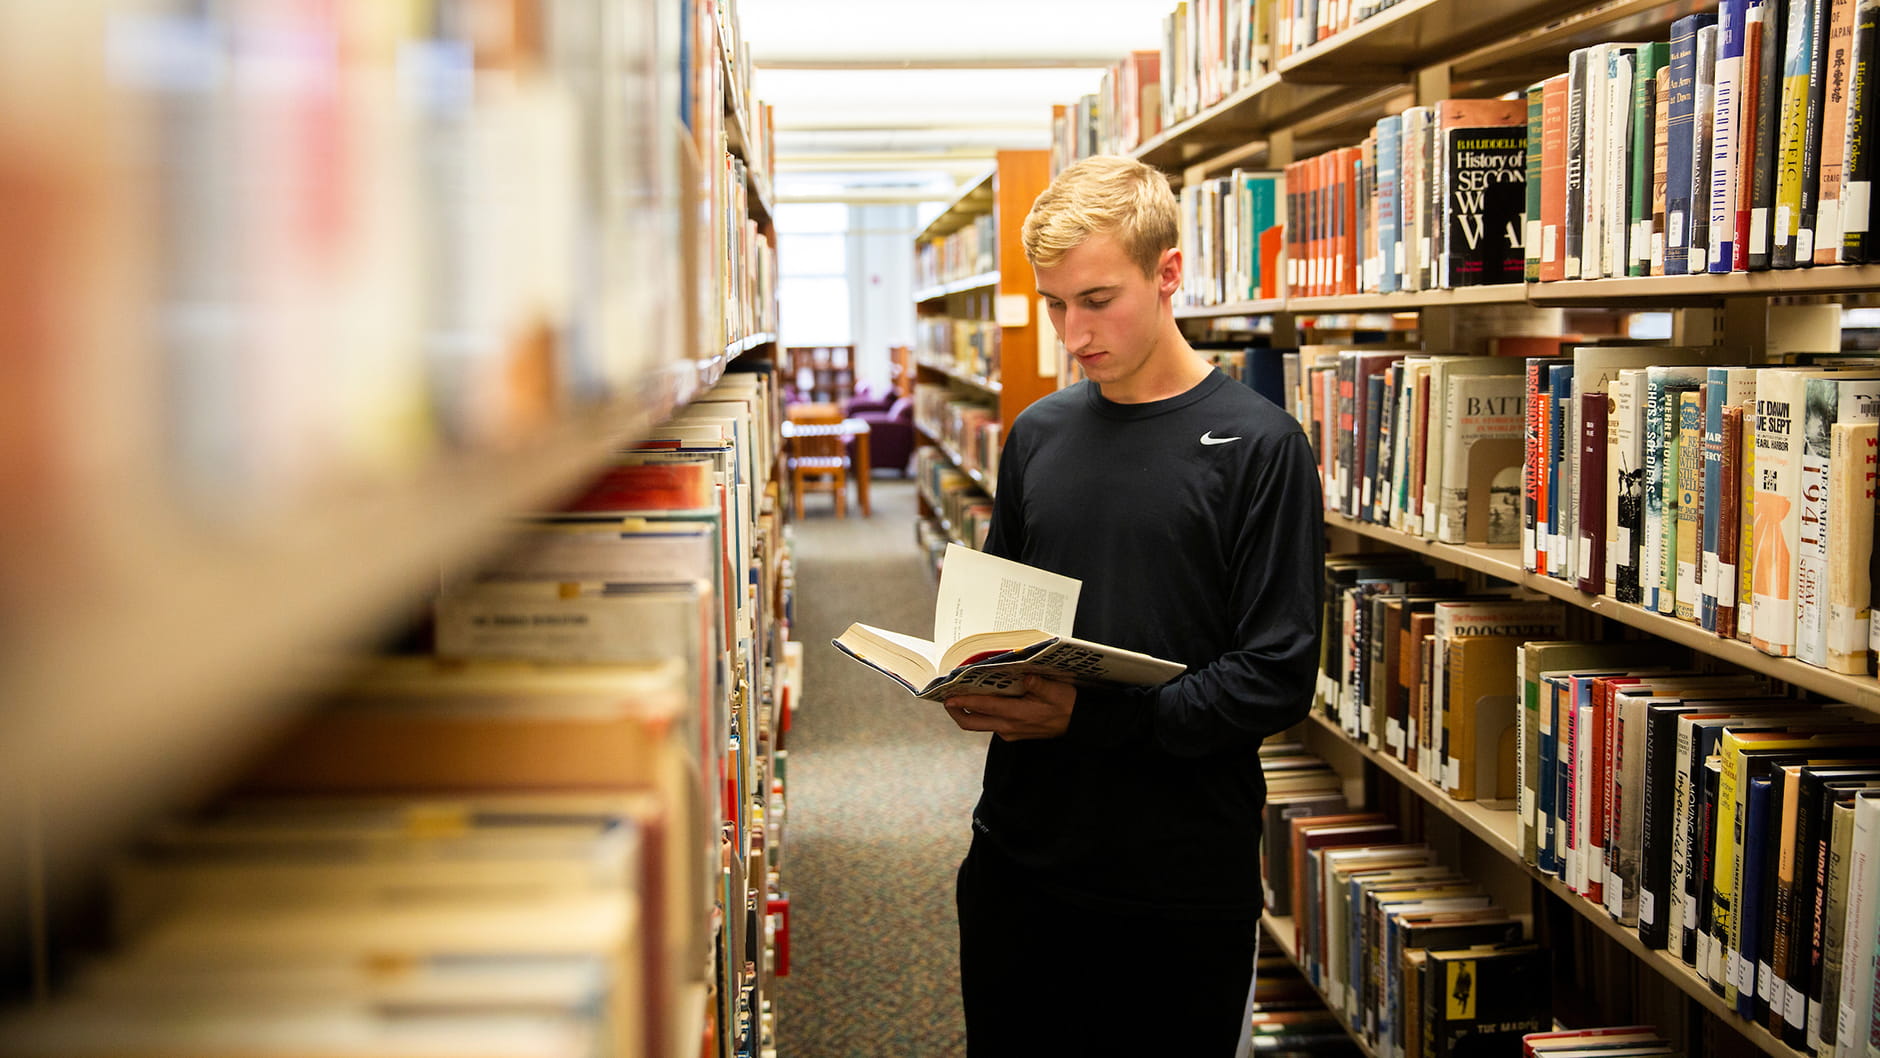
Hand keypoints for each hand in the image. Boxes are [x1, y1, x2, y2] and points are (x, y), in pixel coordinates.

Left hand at [943, 675, 1076, 739]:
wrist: (1078, 723)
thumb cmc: (1067, 705)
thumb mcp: (1057, 692)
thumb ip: (1040, 685)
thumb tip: (1026, 676)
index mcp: (1017, 714)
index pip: (983, 707)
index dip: (963, 701)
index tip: (948, 697)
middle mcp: (1008, 726)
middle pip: (971, 722)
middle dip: (955, 711)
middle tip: (945, 697)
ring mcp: (1009, 731)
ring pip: (978, 723)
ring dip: (966, 711)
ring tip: (958, 694)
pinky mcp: (1012, 732)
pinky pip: (989, 723)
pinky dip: (980, 712)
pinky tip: (981, 698)